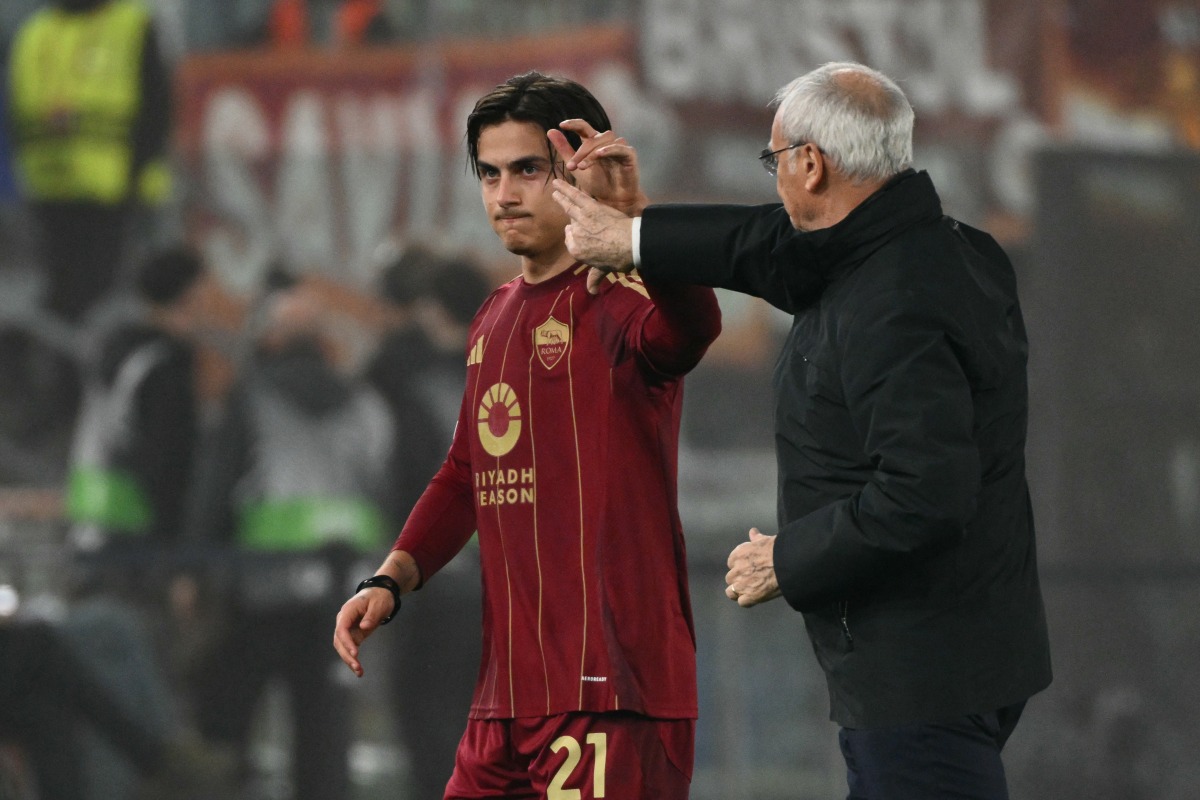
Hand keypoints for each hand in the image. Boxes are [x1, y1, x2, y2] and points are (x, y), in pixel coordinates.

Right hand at [331, 586, 394, 677]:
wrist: (381, 594)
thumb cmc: (380, 597)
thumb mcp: (379, 604)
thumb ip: (371, 615)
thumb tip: (363, 627)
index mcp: (348, 611)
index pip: (341, 629)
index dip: (346, 642)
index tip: (355, 653)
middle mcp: (343, 620)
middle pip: (339, 640)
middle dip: (347, 655)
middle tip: (357, 667)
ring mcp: (346, 628)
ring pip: (342, 647)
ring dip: (349, 660)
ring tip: (359, 672)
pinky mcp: (352, 634)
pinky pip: (349, 648)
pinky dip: (353, 659)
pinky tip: (359, 670)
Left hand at [548, 119, 647, 216]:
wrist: (613, 201)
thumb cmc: (597, 184)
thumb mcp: (576, 166)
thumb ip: (564, 149)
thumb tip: (550, 131)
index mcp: (593, 142)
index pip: (583, 127)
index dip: (573, 124)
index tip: (562, 125)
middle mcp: (606, 142)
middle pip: (593, 136)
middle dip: (581, 151)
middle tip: (572, 166)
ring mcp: (619, 147)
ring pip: (605, 141)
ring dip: (592, 153)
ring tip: (582, 167)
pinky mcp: (630, 154)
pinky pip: (620, 147)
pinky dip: (609, 149)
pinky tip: (600, 155)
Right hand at [551, 179, 635, 293]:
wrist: (632, 244)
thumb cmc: (619, 258)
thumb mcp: (604, 270)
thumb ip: (595, 278)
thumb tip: (592, 292)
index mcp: (577, 251)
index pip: (571, 241)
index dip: (576, 236)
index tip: (580, 233)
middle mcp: (576, 235)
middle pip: (570, 224)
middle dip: (567, 212)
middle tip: (559, 199)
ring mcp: (581, 220)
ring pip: (568, 206)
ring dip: (561, 195)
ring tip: (556, 187)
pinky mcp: (590, 207)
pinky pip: (575, 197)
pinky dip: (567, 189)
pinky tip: (559, 182)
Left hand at [724, 528, 781, 607]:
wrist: (788, 564)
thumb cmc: (778, 550)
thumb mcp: (765, 540)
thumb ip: (756, 538)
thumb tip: (753, 532)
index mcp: (738, 555)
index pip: (731, 562)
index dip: (739, 566)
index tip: (748, 567)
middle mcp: (737, 570)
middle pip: (730, 578)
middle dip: (739, 579)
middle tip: (751, 579)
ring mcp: (742, 584)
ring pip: (731, 592)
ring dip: (739, 592)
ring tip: (750, 591)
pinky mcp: (750, 596)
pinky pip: (742, 602)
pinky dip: (748, 601)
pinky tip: (755, 598)